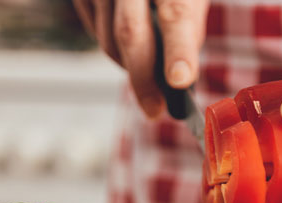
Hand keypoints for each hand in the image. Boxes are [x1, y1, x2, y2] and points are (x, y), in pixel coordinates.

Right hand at [72, 0, 208, 117]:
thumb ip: (187, 24)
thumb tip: (179, 78)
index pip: (176, 13)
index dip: (178, 50)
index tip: (181, 82)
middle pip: (130, 33)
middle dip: (143, 78)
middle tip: (155, 111)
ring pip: (108, 39)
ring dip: (129, 65)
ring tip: (149, 74)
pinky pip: (94, 32)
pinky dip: (113, 47)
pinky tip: (128, 46)